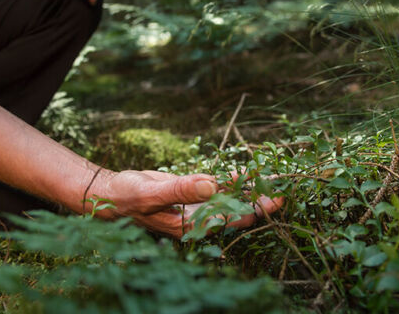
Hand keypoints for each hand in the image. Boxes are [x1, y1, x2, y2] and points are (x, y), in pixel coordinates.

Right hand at [92, 170, 284, 238]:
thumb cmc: (127, 197)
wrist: (112, 193)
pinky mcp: (193, 195)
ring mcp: (197, 207)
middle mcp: (198, 219)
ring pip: (231, 200)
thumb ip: (181, 190)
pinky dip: (234, 181)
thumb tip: (212, 184)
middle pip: (239, 212)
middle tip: (286, 185)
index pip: (233, 220)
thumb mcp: (151, 193)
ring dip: (251, 190)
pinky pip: (219, 189)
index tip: (277, 196)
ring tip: (275, 178)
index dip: (257, 208)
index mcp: (191, 225)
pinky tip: (249, 173)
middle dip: (262, 200)